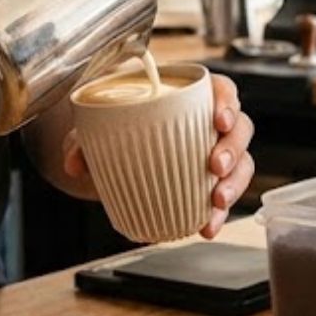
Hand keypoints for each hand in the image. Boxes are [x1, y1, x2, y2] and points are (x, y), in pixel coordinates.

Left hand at [61, 72, 254, 235]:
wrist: (116, 149)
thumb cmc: (118, 123)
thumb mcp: (98, 126)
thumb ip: (84, 139)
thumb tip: (74, 161)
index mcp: (190, 95)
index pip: (223, 89)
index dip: (228, 102)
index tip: (219, 120)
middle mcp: (209, 121)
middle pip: (240, 127)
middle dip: (233, 148)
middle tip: (216, 166)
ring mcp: (215, 151)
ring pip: (242, 161)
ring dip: (234, 183)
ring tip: (217, 202)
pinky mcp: (211, 180)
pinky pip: (226, 193)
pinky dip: (218, 212)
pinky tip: (207, 226)